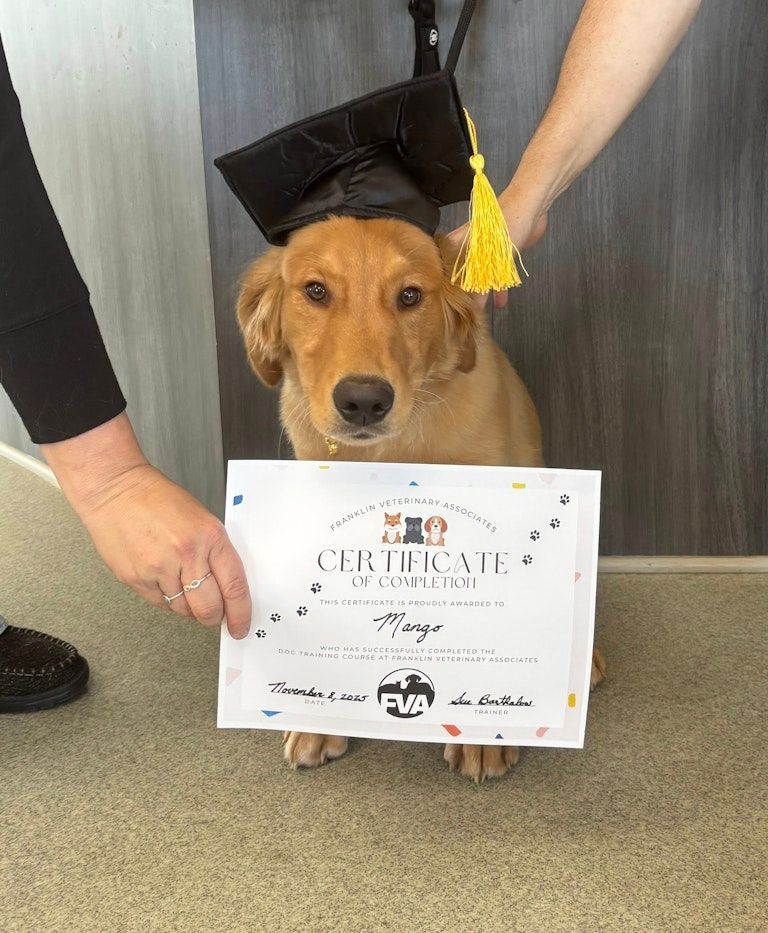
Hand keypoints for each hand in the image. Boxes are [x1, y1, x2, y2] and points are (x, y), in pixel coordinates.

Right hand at [42, 413, 250, 638]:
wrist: (114, 489)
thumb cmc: (157, 499)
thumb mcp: (201, 518)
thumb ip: (215, 552)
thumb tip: (226, 587)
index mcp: (210, 537)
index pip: (234, 586)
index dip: (240, 613)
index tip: (240, 626)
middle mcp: (186, 554)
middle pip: (208, 608)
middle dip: (213, 617)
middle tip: (213, 615)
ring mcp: (159, 569)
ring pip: (183, 610)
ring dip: (189, 608)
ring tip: (183, 586)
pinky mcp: (136, 579)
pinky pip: (161, 604)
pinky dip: (168, 600)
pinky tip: (165, 582)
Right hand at [446, 186, 547, 307]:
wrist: (530, 206)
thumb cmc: (503, 222)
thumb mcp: (488, 257)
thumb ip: (480, 283)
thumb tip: (471, 305)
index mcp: (457, 245)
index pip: (444, 269)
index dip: (443, 287)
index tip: (441, 305)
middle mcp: (468, 248)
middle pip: (462, 276)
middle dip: (463, 295)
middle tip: (460, 315)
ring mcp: (486, 251)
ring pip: (480, 277)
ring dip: (482, 295)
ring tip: (478, 313)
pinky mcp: (503, 254)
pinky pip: (499, 275)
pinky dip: (501, 287)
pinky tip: (501, 302)